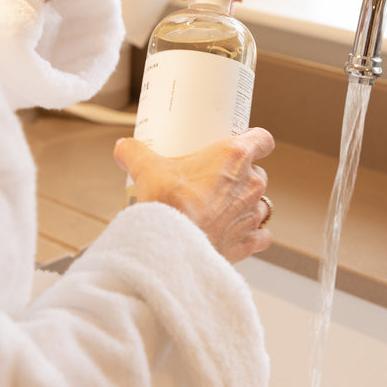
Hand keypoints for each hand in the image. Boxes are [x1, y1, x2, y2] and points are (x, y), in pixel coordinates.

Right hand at [113, 128, 274, 263]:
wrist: (174, 247)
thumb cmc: (169, 204)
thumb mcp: (147, 169)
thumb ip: (135, 152)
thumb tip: (124, 147)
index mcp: (234, 156)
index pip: (262, 139)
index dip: (255, 140)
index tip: (243, 144)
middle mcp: (251, 183)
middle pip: (258, 171)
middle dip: (241, 175)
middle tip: (217, 179)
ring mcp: (253, 213)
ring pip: (261, 202)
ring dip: (246, 203)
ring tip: (223, 206)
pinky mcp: (249, 241)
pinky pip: (261, 235)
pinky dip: (251, 233)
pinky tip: (235, 231)